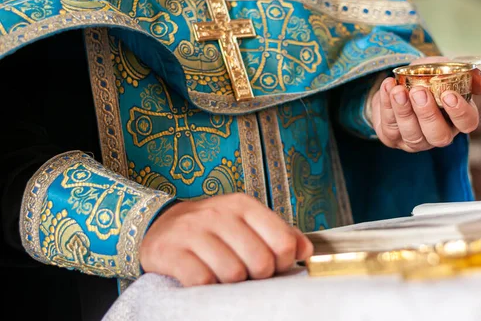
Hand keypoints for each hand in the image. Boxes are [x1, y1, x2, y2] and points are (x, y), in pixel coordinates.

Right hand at [140, 193, 313, 286]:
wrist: (160, 225)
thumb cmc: (213, 228)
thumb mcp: (246, 221)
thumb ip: (279, 233)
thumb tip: (306, 250)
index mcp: (243, 205)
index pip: (282, 242)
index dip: (283, 263)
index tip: (272, 265)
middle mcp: (219, 213)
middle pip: (260, 262)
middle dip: (257, 277)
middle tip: (246, 274)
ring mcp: (193, 231)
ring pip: (232, 274)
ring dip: (231, 283)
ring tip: (223, 275)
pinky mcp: (170, 251)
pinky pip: (202, 281)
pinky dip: (207, 288)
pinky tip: (203, 278)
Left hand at [372, 57, 480, 151]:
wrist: (399, 83)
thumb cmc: (428, 79)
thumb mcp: (447, 70)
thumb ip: (468, 74)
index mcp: (458, 120)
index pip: (467, 123)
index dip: (459, 112)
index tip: (449, 94)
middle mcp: (438, 134)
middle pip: (438, 135)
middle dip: (427, 114)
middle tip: (419, 92)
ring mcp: (415, 140)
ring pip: (411, 133)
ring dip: (403, 111)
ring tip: (398, 90)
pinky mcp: (392, 138)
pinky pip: (389, 125)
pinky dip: (386, 105)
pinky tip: (387, 87)